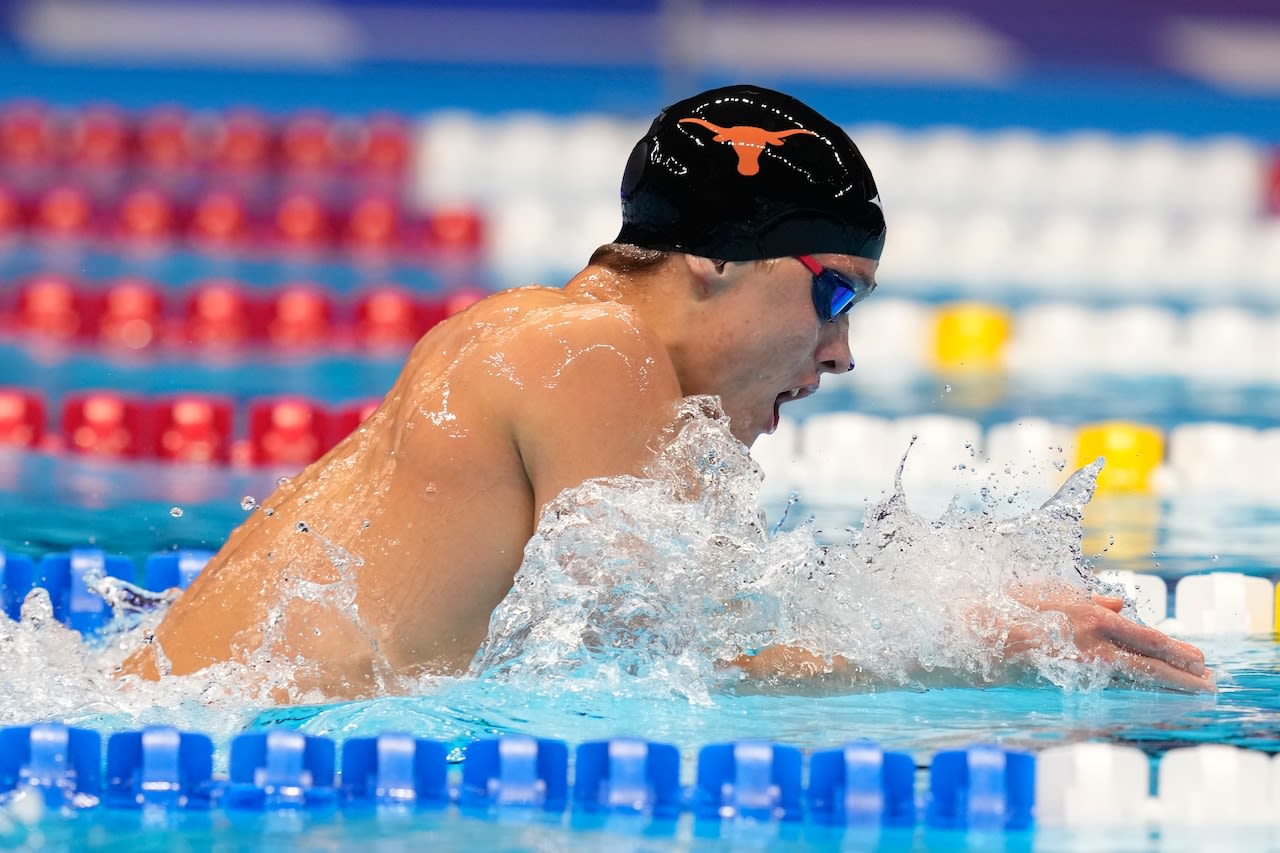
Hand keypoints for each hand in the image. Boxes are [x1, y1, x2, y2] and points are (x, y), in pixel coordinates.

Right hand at [1005, 586, 1213, 692]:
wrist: (973, 632)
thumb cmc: (1007, 606)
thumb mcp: (1050, 593)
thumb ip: (1089, 601)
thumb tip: (1119, 605)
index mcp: (1091, 615)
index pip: (1145, 635)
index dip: (1175, 648)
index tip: (1198, 658)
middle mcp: (1093, 640)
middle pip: (1149, 660)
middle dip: (1183, 672)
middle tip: (1209, 681)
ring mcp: (1080, 664)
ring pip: (1136, 677)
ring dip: (1169, 685)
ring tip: (1194, 692)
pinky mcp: (1066, 684)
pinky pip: (1109, 691)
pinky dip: (1134, 696)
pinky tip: (1147, 701)